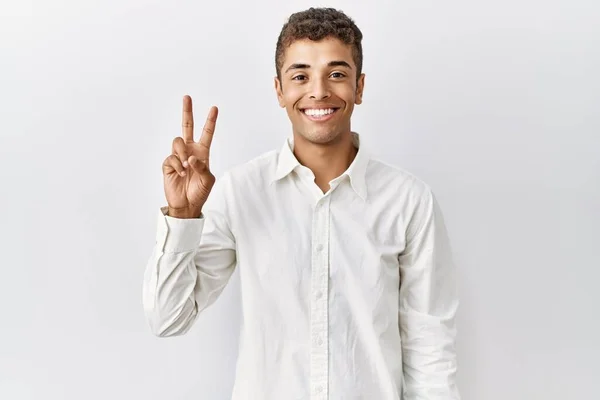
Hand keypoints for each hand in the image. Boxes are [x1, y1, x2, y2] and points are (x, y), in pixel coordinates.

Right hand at [162, 95, 217, 217]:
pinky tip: (181, 173)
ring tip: (186, 167)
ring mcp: (178, 156)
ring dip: (183, 153)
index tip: (214, 108)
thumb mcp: (208, 180)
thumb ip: (203, 167)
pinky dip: (177, 165)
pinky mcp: (168, 164)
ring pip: (178, 141)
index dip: (210, 121)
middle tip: (187, 97)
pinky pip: (171, 157)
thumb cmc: (200, 192)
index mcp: (202, 153)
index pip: (206, 133)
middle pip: (187, 127)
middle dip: (187, 112)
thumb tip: (192, 157)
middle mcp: (190, 151)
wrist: (187, 204)